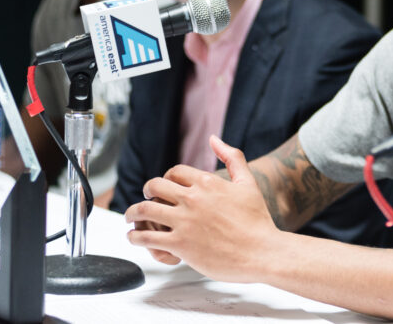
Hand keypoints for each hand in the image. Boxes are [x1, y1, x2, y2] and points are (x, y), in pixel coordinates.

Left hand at [125, 136, 281, 280]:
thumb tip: (214, 139)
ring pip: (144, 210)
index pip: (174, 172)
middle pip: (154, 187)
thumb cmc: (257, 220)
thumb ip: (232, 157)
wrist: (261, 252)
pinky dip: (134, 236)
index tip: (165, 186)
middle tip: (145, 197)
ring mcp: (183, 222)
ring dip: (132, 212)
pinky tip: (134, 237)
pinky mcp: (178, 245)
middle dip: (146, 191)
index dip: (166, 178)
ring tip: (130, 217)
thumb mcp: (248, 182)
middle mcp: (192, 199)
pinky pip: (145, 237)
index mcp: (207, 182)